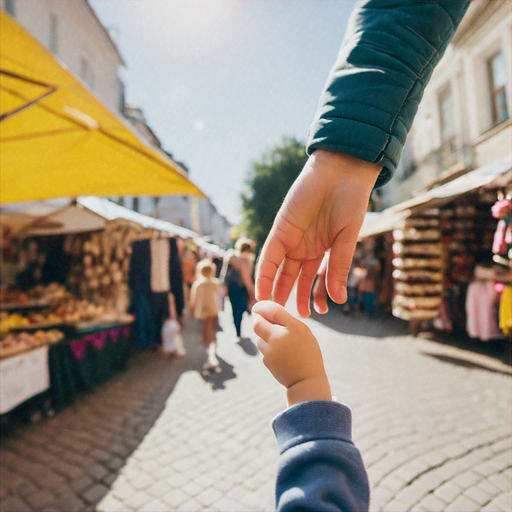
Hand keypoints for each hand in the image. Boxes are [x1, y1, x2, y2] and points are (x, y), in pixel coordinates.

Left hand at [252, 301, 330, 405]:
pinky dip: (269, 349)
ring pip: (260, 337)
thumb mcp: (302, 332)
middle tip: (260, 319)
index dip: (262, 306)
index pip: (273, 310)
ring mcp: (271, 350)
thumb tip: (265, 312)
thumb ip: (286, 321)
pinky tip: (281, 356)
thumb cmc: (307, 353)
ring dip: (265, 337)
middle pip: (257, 323)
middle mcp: (279, 337)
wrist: (306, 381)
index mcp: (293, 327)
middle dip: (257, 320)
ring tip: (281, 344)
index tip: (258, 306)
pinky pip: (263, 349)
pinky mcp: (266, 361)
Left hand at [255, 150, 380, 316]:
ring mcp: (291, 238)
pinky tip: (263, 291)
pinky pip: (269, 255)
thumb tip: (339, 299)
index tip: (315, 313)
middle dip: (291, 296)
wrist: (341, 172)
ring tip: (273, 311)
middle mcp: (304, 245)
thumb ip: (338, 267)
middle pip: (293, 276)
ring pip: (279, 270)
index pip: (313, 277)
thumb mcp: (346, 239)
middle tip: (289, 319)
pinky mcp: (280, 229)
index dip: (313, 295)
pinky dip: (265, 273)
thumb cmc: (350, 202)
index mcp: (321, 248)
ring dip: (276, 290)